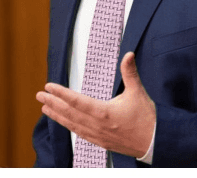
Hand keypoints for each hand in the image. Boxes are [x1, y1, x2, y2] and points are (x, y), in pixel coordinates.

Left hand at [35, 52, 155, 158]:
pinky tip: (62, 121)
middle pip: (69, 113)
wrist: (157, 142)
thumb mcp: (138, 92)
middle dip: (52, 103)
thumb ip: (130, 72)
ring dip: (57, 116)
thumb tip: (128, 54)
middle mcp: (98, 125)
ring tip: (44, 108)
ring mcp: (98, 136)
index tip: (48, 86)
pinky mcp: (101, 142)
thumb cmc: (147, 117)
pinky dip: (68, 126)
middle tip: (39, 95)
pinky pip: (79, 134)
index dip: (60, 93)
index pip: (76, 101)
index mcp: (105, 112)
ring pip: (72, 125)